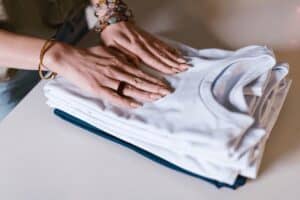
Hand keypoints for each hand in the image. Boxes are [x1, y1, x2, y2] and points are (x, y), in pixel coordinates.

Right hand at [44, 43, 171, 108]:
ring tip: (157, 99)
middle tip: (166, 93)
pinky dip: (126, 102)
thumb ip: (122, 58)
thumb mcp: (108, 52)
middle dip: (154, 88)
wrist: (70, 58)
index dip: (153, 80)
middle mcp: (116, 71)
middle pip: (139, 81)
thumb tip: (134, 63)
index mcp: (119, 62)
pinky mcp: (99, 89)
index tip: (164, 84)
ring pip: (130, 89)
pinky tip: (136, 105)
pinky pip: (115, 97)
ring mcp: (108, 80)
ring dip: (145, 94)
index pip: (141, 73)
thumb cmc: (89, 55)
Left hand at [101, 22, 188, 73]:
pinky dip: (170, 49)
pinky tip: (177, 53)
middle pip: (161, 55)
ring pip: (163, 49)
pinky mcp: (149, 37)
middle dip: (173, 63)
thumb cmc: (112, 35)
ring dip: (174, 57)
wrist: (113, 20)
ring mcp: (148, 40)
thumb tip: (137, 65)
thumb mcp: (113, 48)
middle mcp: (144, 43)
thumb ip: (125, 57)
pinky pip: (161, 44)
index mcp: (135, 47)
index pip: (152, 59)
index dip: (163, 66)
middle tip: (184, 69)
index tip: (173, 71)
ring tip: (184, 63)